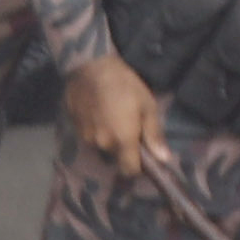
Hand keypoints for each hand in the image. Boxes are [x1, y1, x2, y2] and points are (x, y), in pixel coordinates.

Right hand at [63, 51, 165, 173]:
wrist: (90, 68)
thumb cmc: (125, 85)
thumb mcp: (147, 106)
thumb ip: (154, 135)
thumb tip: (164, 159)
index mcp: (123, 140)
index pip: (130, 170)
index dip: (138, 168)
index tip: (143, 157)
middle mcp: (102, 144)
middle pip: (116, 157)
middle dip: (124, 148)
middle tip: (130, 126)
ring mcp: (86, 137)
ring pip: (102, 146)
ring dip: (109, 138)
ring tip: (112, 117)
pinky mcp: (75, 129)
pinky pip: (90, 136)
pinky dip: (97, 130)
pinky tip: (99, 113)